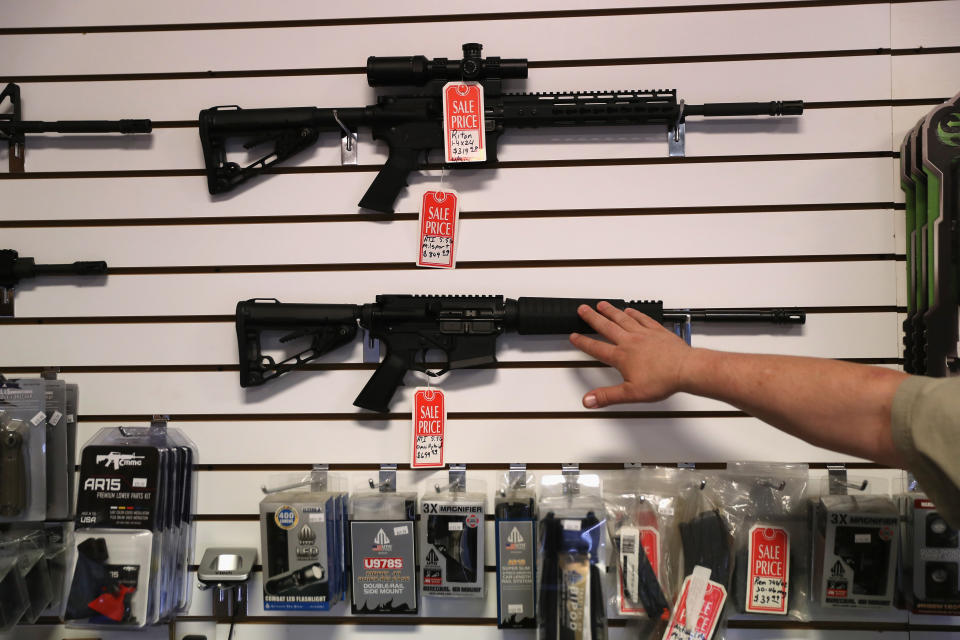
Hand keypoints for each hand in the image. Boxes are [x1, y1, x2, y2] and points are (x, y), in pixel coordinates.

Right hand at [569, 301, 693, 407]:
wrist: (686, 369)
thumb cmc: (663, 380)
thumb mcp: (631, 394)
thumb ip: (607, 396)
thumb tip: (589, 400)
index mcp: (622, 356)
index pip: (596, 348)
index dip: (583, 342)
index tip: (574, 336)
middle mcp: (630, 341)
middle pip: (606, 327)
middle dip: (592, 318)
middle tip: (583, 309)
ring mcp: (644, 334)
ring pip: (623, 318)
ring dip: (610, 311)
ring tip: (602, 305)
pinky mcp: (657, 331)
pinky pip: (643, 318)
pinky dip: (634, 313)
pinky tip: (630, 309)